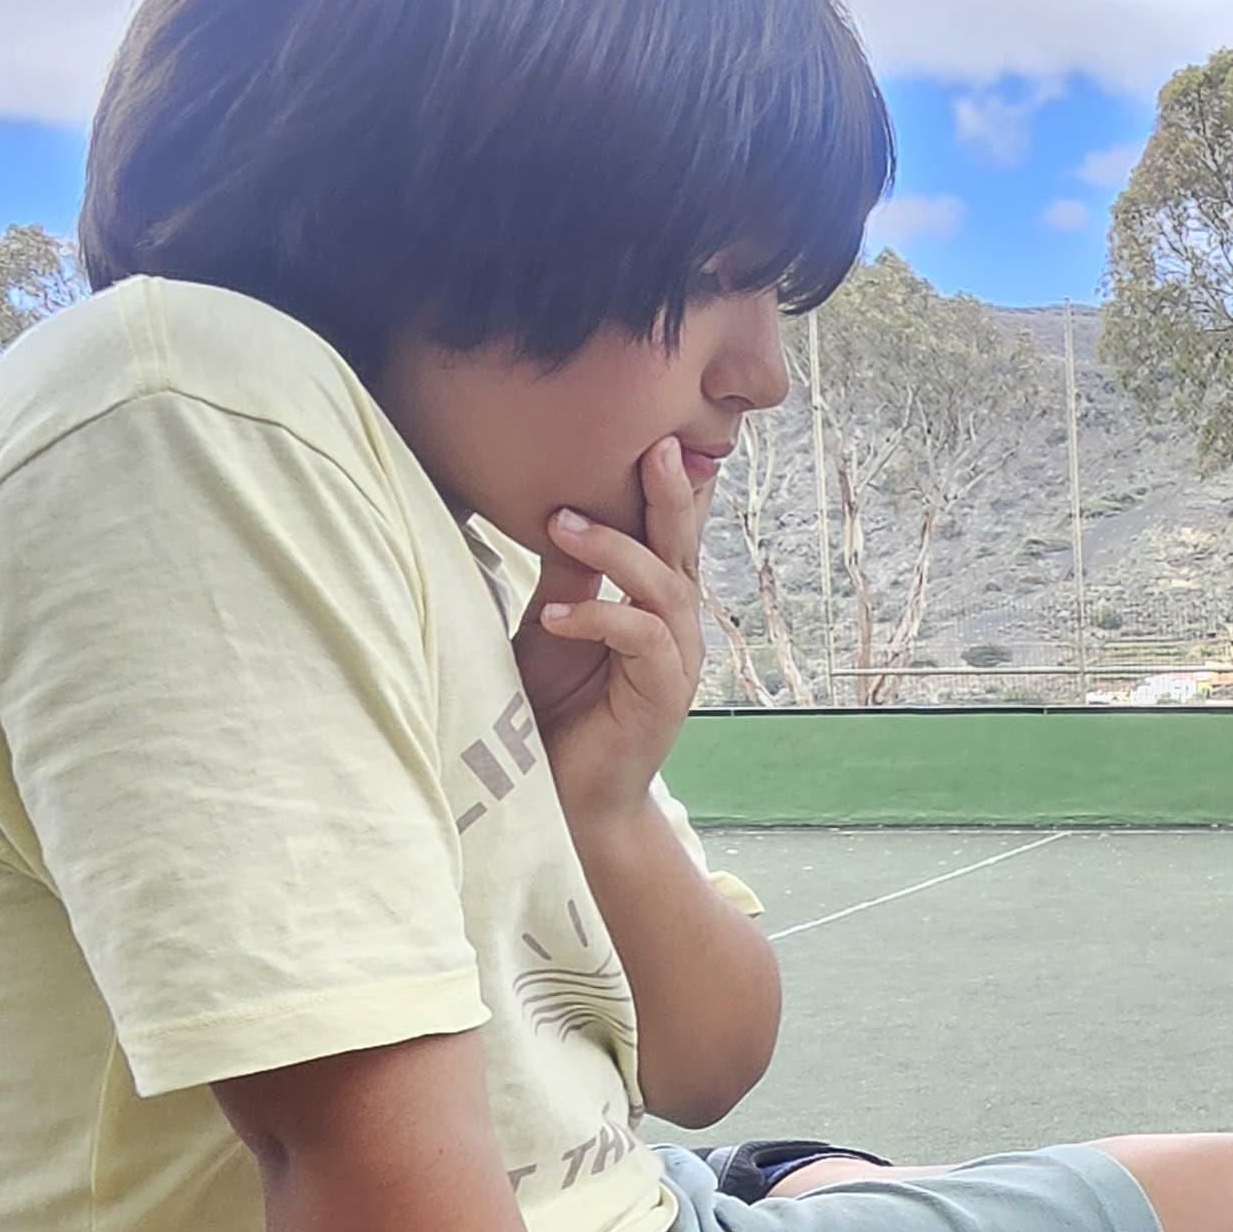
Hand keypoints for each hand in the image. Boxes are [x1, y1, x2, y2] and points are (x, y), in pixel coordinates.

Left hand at [518, 436, 715, 827]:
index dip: (665, 488)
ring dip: (615, 549)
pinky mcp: (665, 694)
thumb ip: (567, 574)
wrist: (566, 797)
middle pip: (680, 547)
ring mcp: (677, 659)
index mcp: (652, 604)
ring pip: (665, 586)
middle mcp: (675, 625)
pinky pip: (644, 639)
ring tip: (562, 521)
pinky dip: (600, 619)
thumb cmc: (554, 712)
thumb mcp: (551, 625)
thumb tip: (558, 505)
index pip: (665, 534)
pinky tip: (556, 613)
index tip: (653, 434)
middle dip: (671, 495)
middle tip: (657, 446)